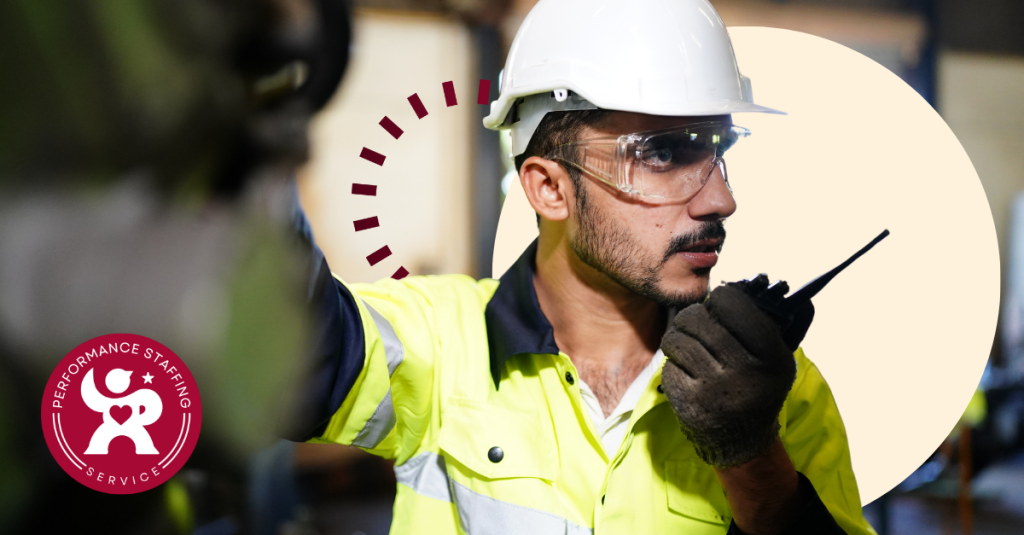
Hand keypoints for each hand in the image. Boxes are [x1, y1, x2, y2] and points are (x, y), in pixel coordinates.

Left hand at [660, 277, 812, 467]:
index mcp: (771, 357)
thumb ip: (772, 323)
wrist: (743, 440)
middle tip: (697, 323)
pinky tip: (688, 372)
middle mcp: (744, 373)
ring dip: (679, 337)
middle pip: (698, 318)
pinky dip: (674, 364)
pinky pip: (669, 365)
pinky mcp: (689, 404)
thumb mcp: (779, 359)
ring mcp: (714, 390)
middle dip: (693, 315)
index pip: (734, 304)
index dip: (721, 298)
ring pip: (677, 339)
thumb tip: (766, 290)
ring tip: (690, 345)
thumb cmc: (757, 387)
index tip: (719, 303)